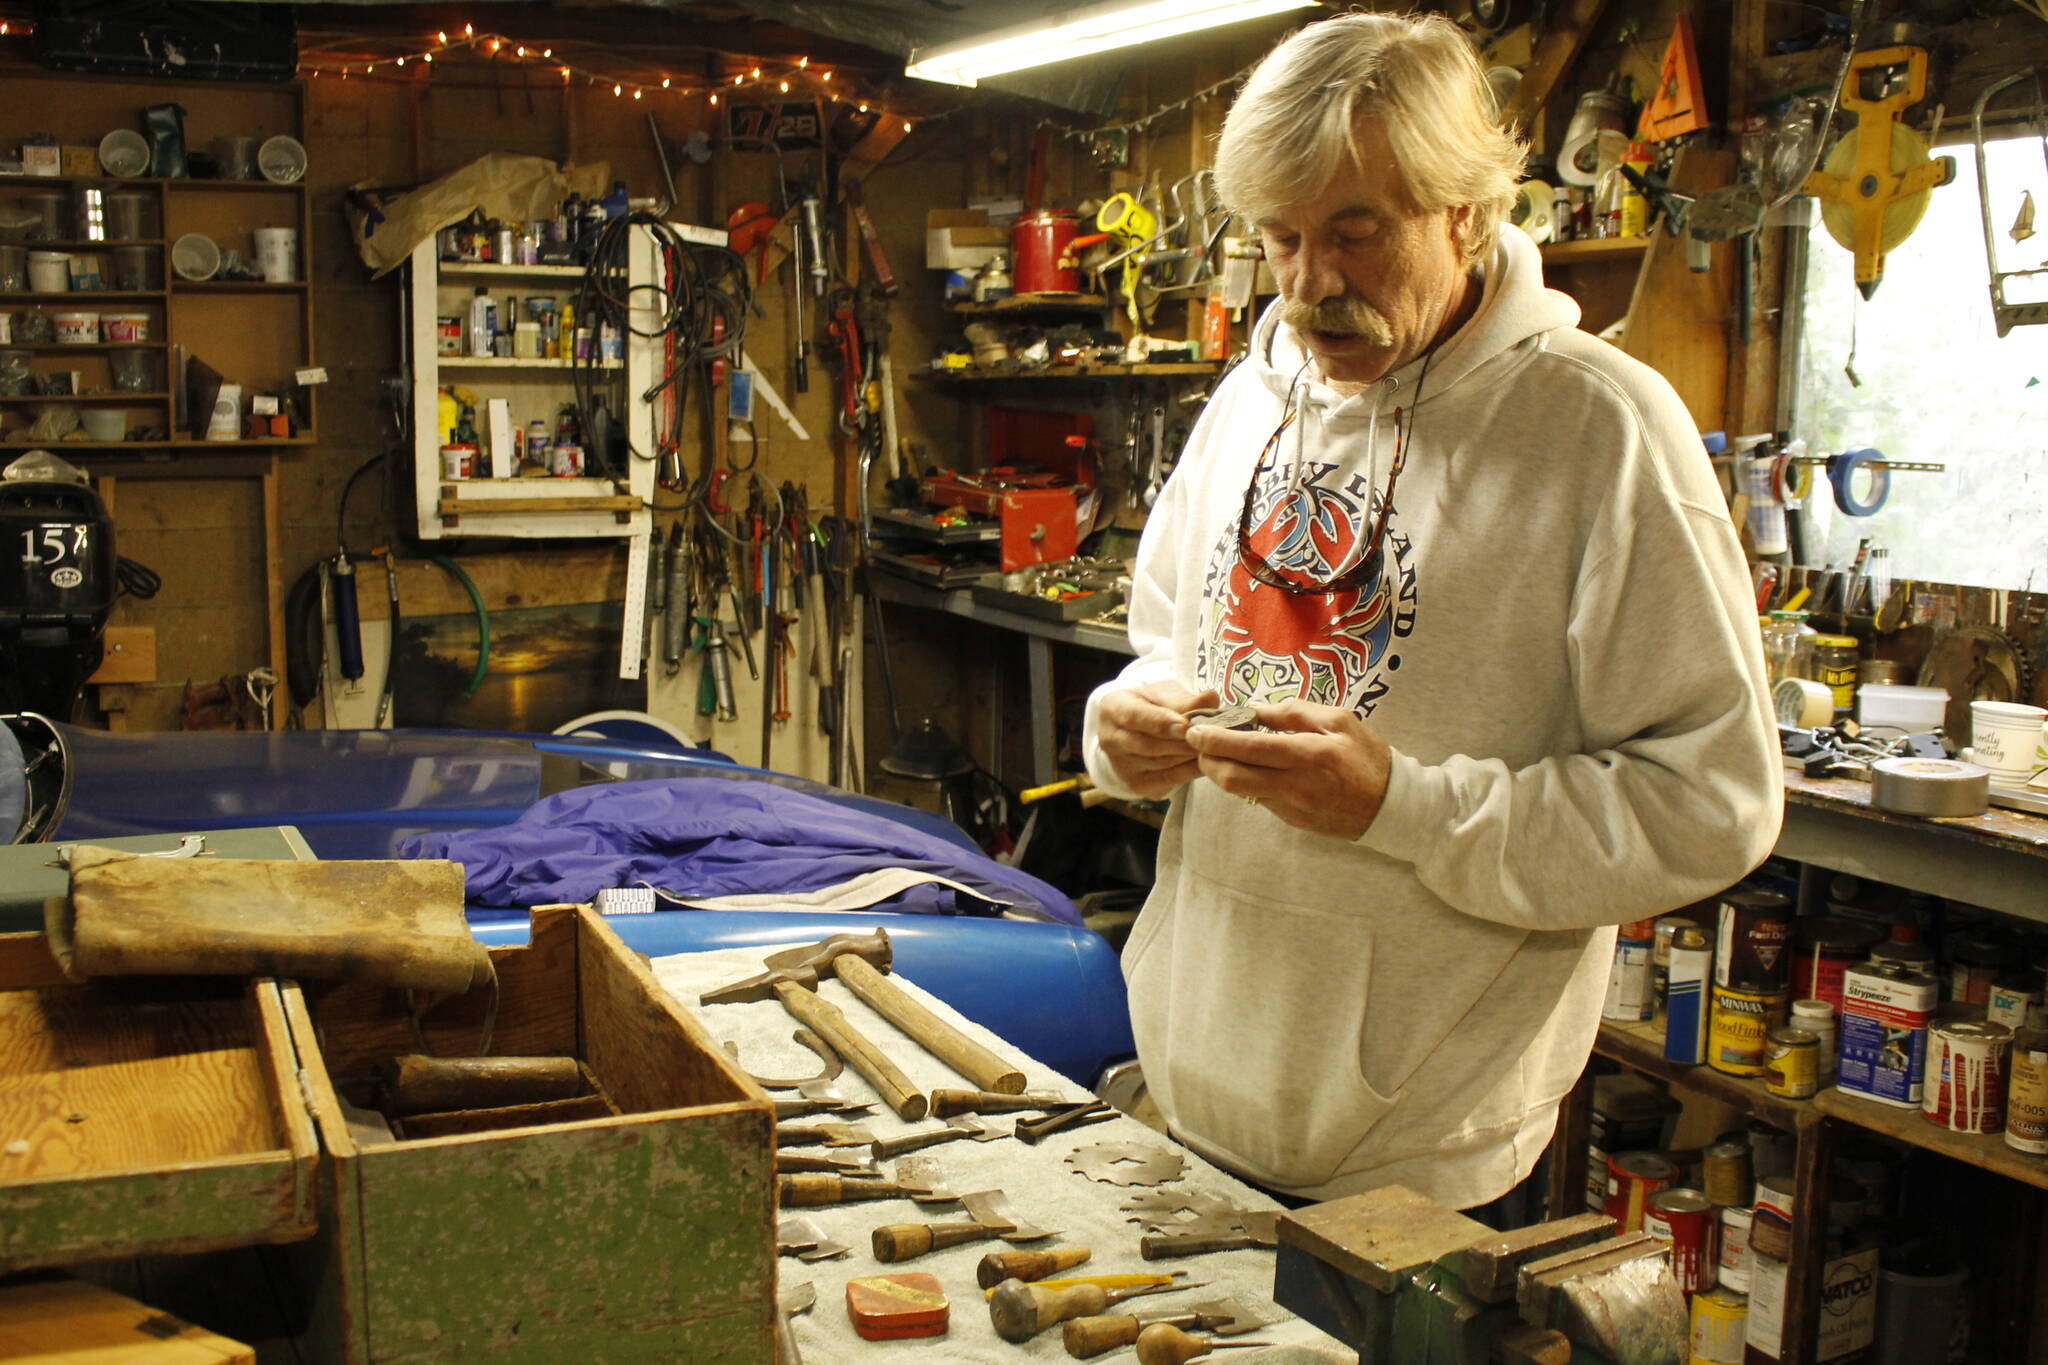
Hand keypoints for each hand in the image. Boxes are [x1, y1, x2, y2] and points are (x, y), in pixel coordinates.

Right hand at [1096, 683, 1217, 799]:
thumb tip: (1211, 697)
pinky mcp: (1136, 784)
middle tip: (1209, 737)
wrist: (1137, 728)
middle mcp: (1110, 739)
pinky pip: (1167, 779)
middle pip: (1148, 745)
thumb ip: (1185, 698)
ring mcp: (1121, 765)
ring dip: (1188, 756)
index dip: (1161, 723)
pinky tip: (1205, 762)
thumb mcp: (1165, 693)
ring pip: (1160, 764)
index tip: (1186, 726)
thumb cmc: (1153, 704)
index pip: (1136, 717)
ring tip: (1211, 747)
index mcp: (1113, 708)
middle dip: (1181, 742)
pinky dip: (1189, 771)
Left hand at [1186, 699, 1392, 839]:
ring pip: (1239, 791)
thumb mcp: (1340, 720)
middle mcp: (1294, 784)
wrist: (1390, 806)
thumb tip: (1254, 709)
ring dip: (1221, 771)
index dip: (1215, 740)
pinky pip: (1257, 798)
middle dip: (1206, 759)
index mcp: (1308, 754)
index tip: (1195, 730)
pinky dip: (1244, 781)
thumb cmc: (1367, 756)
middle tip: (1197, 742)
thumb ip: (1294, 712)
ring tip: (1218, 751)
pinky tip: (1247, 767)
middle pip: (1231, 777)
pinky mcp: (1290, 819)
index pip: (1248, 748)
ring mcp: (1290, 806)